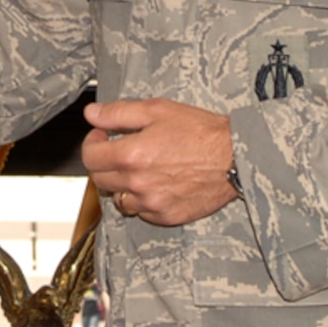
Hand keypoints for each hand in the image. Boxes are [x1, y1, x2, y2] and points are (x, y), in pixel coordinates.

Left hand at [81, 97, 236, 225]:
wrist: (237, 157)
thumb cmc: (202, 132)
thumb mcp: (158, 110)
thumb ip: (119, 113)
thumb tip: (92, 114)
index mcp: (132, 156)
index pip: (90, 157)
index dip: (92, 144)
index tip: (101, 137)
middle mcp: (138, 183)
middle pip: (101, 180)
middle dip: (105, 163)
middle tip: (120, 151)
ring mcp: (152, 203)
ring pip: (119, 199)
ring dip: (122, 185)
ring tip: (140, 170)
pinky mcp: (166, 216)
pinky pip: (141, 212)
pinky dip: (142, 200)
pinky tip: (156, 184)